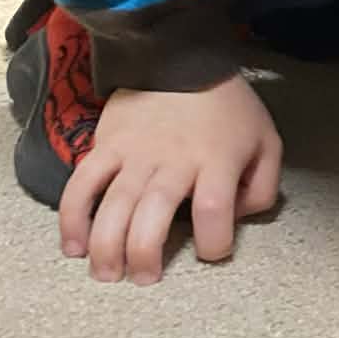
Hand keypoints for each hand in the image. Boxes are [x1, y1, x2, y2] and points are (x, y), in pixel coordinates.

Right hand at [60, 74, 283, 284]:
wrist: (181, 57)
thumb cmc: (227, 107)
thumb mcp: (265, 140)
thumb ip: (262, 185)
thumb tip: (239, 219)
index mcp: (216, 159)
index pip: (214, 210)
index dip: (213, 242)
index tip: (210, 252)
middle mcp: (174, 160)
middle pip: (153, 214)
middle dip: (144, 254)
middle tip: (143, 279)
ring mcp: (135, 153)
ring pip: (114, 206)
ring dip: (106, 246)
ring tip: (107, 274)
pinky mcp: (106, 145)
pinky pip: (82, 184)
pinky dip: (73, 217)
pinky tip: (74, 245)